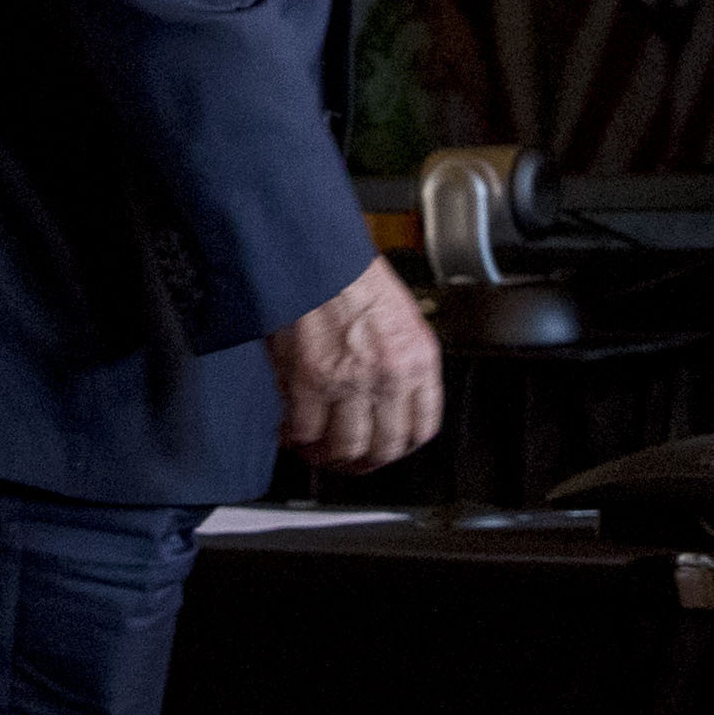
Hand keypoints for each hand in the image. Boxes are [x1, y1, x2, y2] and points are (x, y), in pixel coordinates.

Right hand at [269, 257, 443, 472]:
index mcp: (418, 358)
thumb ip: (400, 361)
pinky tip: (290, 432)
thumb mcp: (400, 317)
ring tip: (315, 449)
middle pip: (384, 448)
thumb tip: (388, 400)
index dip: (401, 447)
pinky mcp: (311, 380)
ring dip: (327, 456)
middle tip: (348, 459)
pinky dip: (295, 438)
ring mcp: (350, 381)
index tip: (386, 447)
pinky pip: (304, 431)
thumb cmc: (350, 274)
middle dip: (364, 462)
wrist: (316, 252)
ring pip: (344, 448)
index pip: (422, 428)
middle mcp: (390, 375)